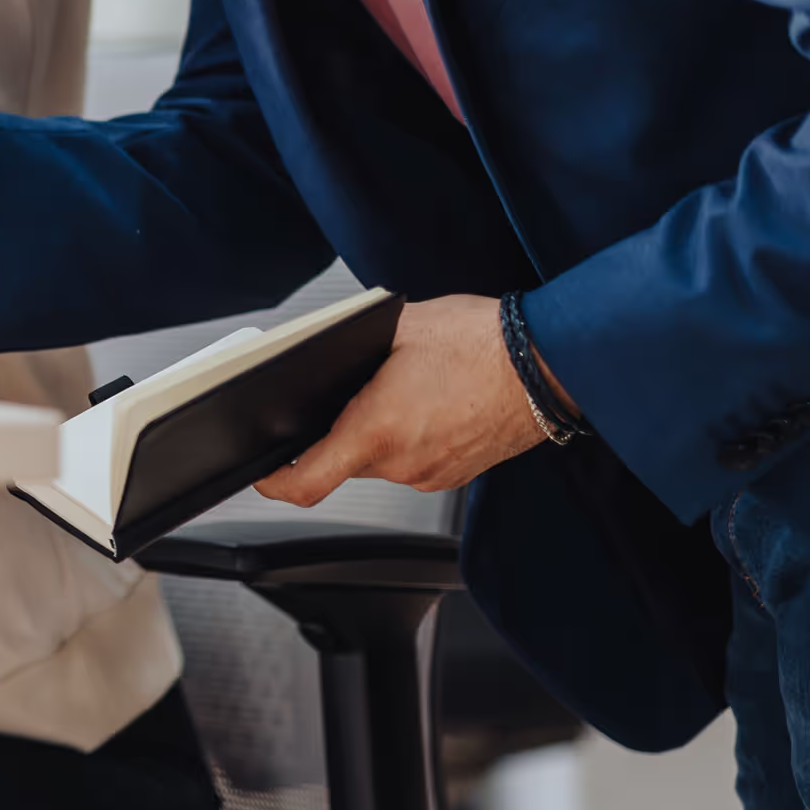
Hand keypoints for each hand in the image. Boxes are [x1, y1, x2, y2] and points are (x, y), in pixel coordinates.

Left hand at [255, 294, 545, 506]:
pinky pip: (410, 461)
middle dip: (337, 429)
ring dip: (376, 431)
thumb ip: (349, 349)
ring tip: (402, 389)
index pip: (306, 482)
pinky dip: (407, 437)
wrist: (547, 364)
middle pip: (342, 461)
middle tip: (352, 390)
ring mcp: (431, 474)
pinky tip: (426, 404)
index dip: (274, 483)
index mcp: (377, 429)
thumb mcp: (398, 327)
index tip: (261, 473)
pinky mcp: (454, 475)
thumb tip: (318, 356)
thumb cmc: (481, 342)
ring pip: (379, 460)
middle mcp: (402, 463)